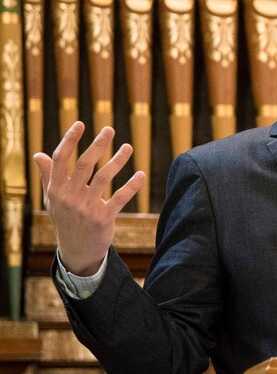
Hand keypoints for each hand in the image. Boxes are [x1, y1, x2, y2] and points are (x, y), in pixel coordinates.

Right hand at [33, 122, 145, 275]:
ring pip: (103, 178)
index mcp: (56, 189)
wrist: (77, 250)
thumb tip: (39, 155)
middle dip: (97, 145)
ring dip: (117, 160)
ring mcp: (86, 208)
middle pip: (84, 164)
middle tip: (109, 129)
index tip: (80, 124)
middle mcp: (69, 197)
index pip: (61, 159)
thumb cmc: (66, 219)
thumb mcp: (52, 199)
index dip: (69, 140)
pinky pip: (119, 198)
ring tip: (128, 147)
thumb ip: (48, 176)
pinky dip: (131, 186)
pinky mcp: (103, 218)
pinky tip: (141, 175)